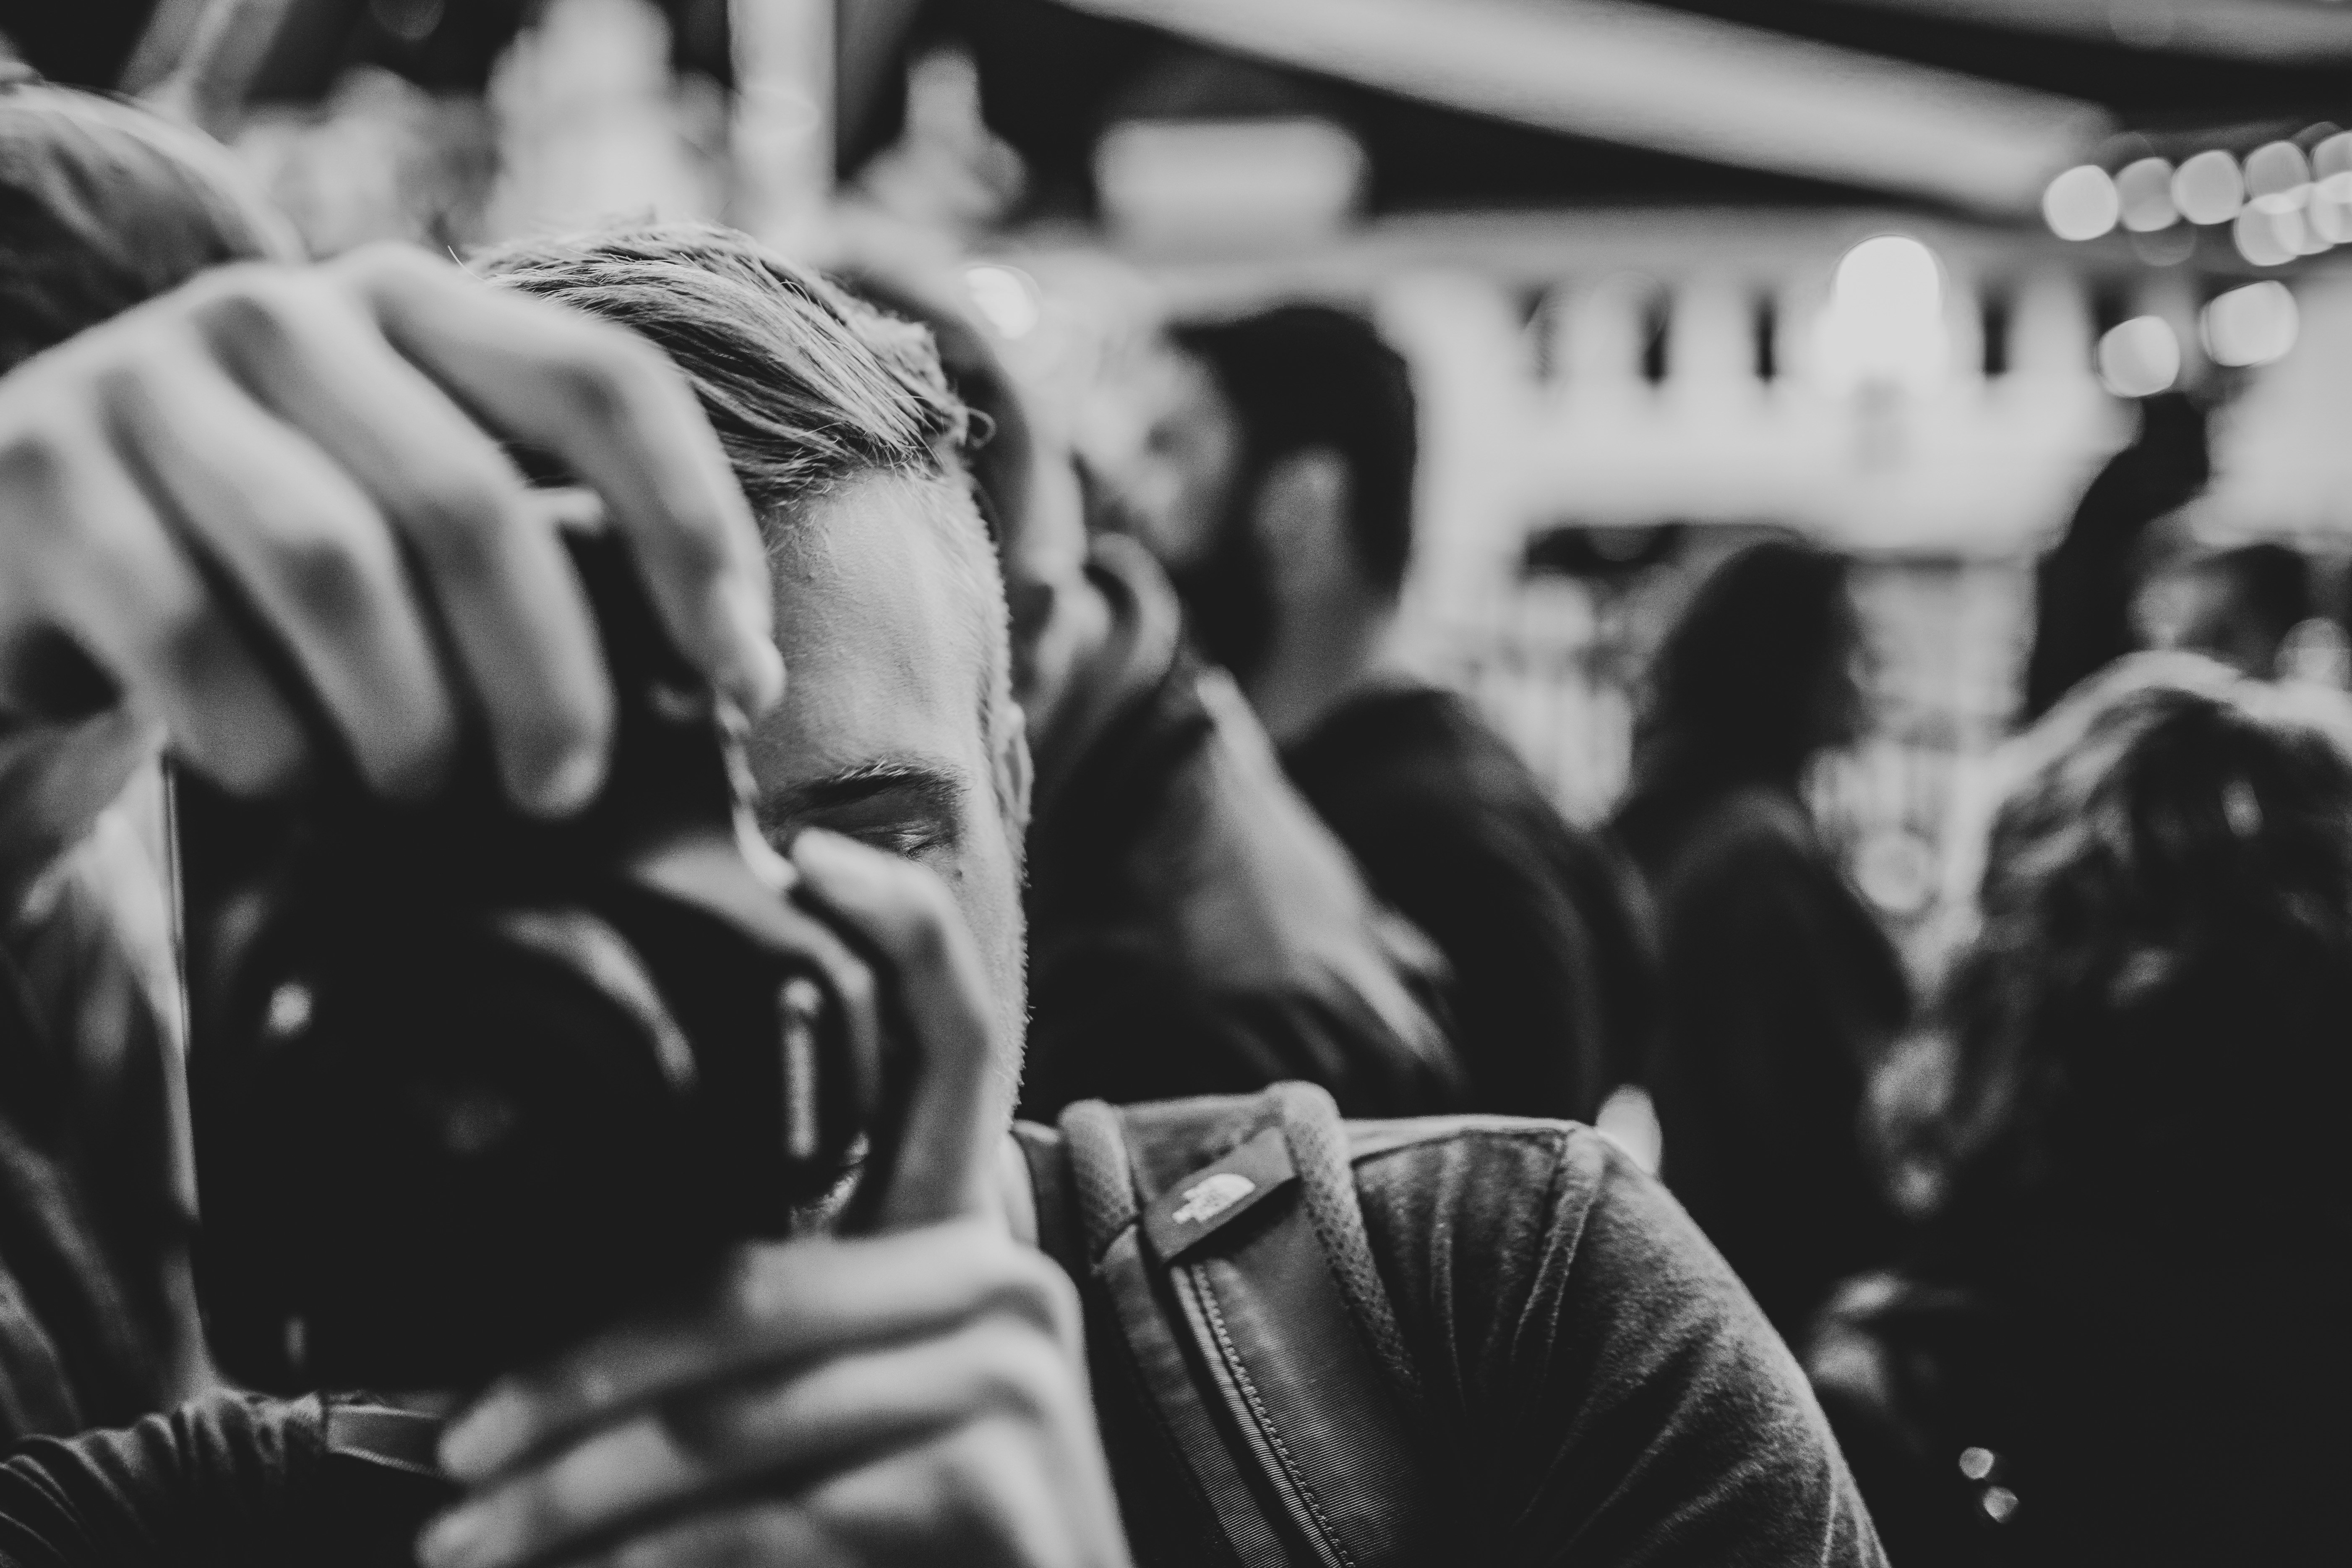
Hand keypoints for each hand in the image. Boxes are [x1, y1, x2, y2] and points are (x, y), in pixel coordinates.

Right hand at [0, 244, 782, 816]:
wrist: (22, 563)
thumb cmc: (260, 563)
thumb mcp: (401, 518)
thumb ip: (538, 548)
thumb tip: (729, 677)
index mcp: (406, 304)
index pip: (604, 388)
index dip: (695, 537)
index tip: (743, 682)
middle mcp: (277, 312)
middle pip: (472, 503)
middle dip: (548, 674)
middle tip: (564, 788)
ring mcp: (143, 380)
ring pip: (336, 569)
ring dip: (406, 718)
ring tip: (421, 789)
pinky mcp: (34, 475)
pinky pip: (194, 639)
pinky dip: (269, 742)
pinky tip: (287, 777)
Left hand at [417, 831, 1131, 1567]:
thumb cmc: (898, 1521)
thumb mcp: (828, 1385)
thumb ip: (768, 1298)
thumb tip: (581, 1259)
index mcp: (961, 1227)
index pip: (948, 1039)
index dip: (897, 931)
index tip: (804, 855)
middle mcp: (1000, 1279)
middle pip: (748, 1295)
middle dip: (572, 1388)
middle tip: (451, 1454)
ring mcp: (1011, 1379)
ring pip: (731, 1423)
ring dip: (577, 1498)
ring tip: (471, 1546)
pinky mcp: (997, 1486)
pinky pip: (771, 1522)